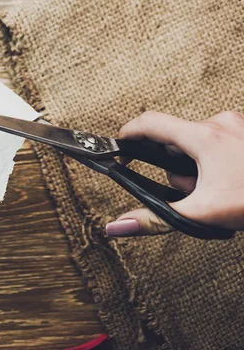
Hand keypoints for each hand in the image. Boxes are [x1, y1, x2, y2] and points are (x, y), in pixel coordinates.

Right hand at [106, 111, 243, 236]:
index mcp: (202, 136)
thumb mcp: (202, 212)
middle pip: (175, 141)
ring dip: (197, 168)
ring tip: (218, 190)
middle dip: (176, 169)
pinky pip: (219, 143)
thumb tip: (118, 226)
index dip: (128, 132)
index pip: (150, 123)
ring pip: (198, 144)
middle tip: (193, 192)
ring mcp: (237, 126)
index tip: (118, 143)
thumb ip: (154, 219)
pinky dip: (215, 163)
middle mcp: (219, 123)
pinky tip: (230, 182)